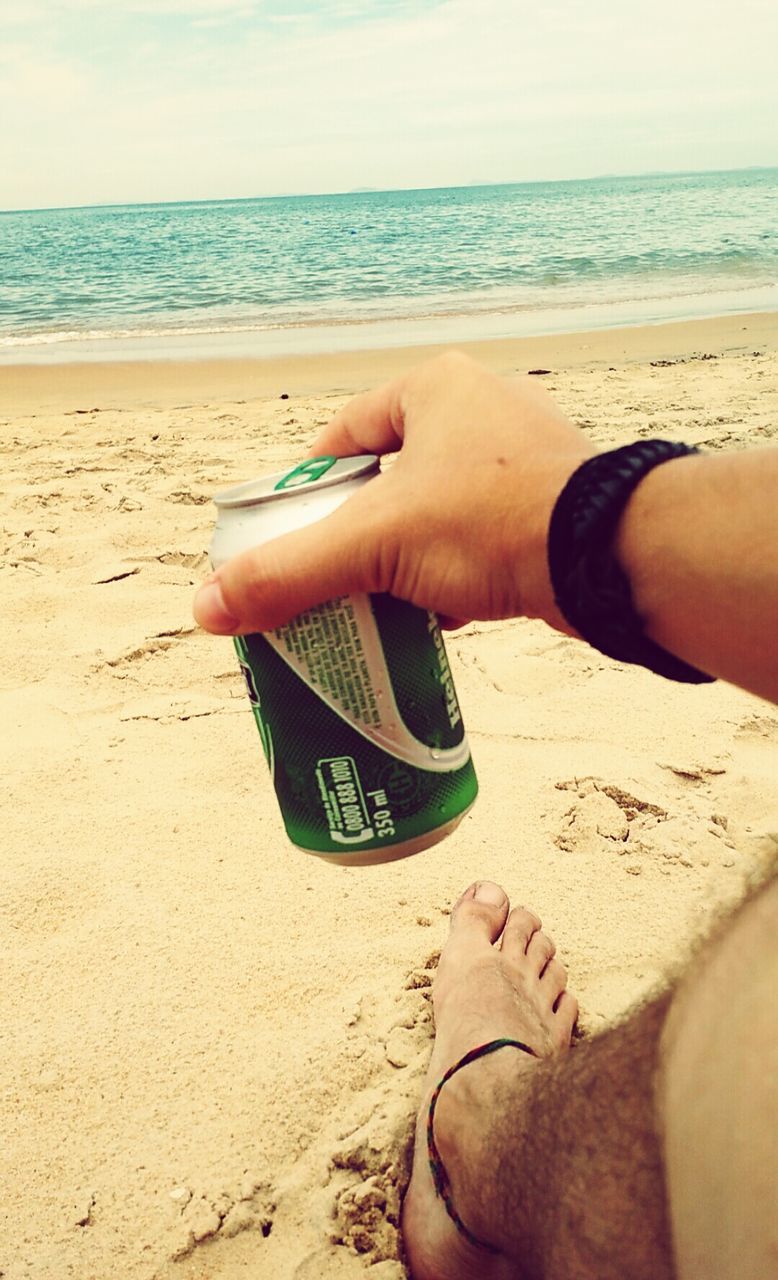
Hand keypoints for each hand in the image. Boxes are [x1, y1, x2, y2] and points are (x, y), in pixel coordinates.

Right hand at [193, 351, 592, 635]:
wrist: (613, 558)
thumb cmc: (493, 524)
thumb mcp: (375, 546)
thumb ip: (287, 574)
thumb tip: (205, 609)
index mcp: (434, 388)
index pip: (343, 436)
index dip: (308, 489)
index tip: (289, 536)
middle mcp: (483, 409)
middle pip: (390, 478)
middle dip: (359, 533)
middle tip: (330, 579)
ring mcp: (526, 456)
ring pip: (438, 511)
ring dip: (406, 558)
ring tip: (378, 603)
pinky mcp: (554, 504)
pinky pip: (482, 535)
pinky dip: (455, 572)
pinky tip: (438, 613)